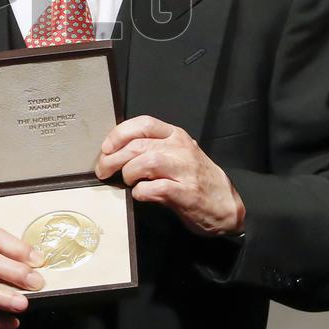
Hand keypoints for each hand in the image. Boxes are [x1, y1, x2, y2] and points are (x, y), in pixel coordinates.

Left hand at [95, 115, 245, 236]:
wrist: (225, 204)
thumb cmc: (196, 178)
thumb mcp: (177, 154)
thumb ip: (152, 148)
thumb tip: (115, 152)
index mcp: (176, 135)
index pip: (143, 124)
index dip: (119, 134)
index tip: (106, 148)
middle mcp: (181, 149)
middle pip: (138, 145)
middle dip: (113, 158)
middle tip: (103, 170)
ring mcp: (185, 170)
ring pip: (146, 161)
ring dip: (128, 173)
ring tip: (127, 181)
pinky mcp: (187, 193)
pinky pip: (154, 188)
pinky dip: (141, 192)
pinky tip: (141, 194)